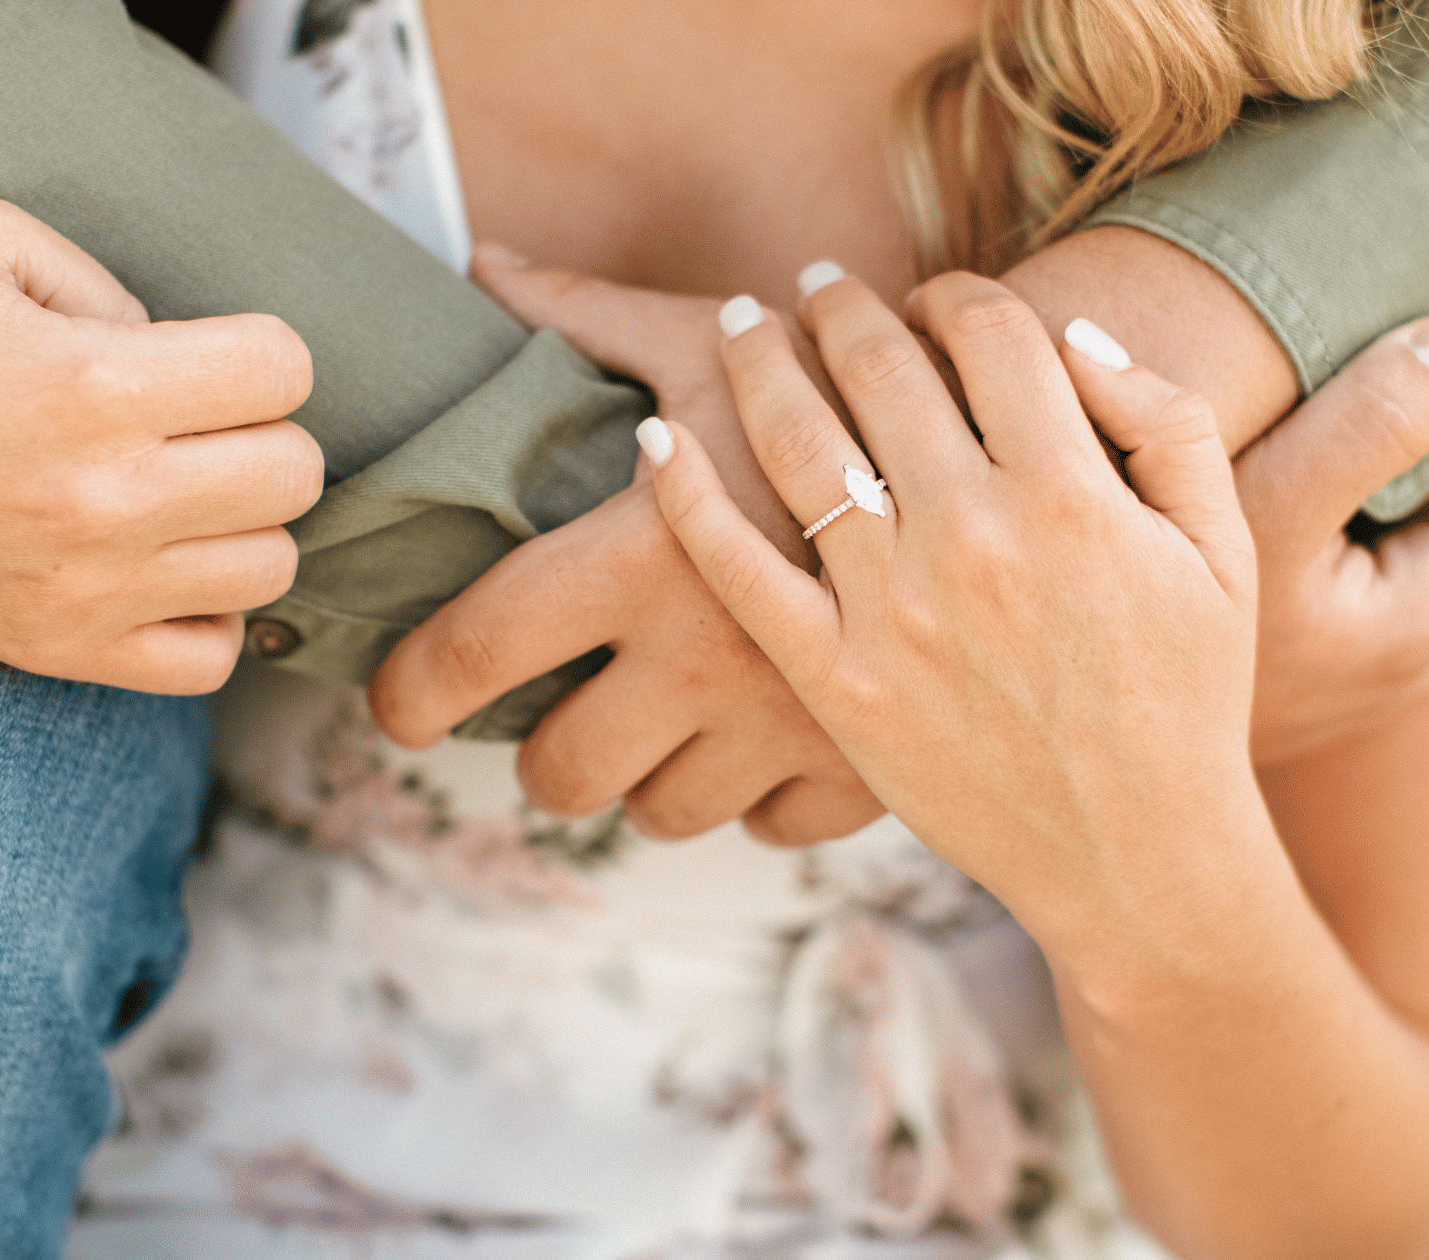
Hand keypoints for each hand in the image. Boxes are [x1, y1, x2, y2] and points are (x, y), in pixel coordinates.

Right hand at [0, 199, 320, 693]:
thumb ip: (117, 285)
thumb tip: (195, 358)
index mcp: (94, 384)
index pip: (285, 370)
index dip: (255, 351)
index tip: (204, 356)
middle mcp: (104, 498)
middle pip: (297, 474)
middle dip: (260, 432)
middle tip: (192, 422)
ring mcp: (85, 590)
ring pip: (272, 568)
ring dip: (240, 523)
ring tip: (177, 492)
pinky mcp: (59, 653)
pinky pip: (212, 659)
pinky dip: (207, 614)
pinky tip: (161, 566)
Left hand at [371, 248, 883, 844]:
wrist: (1030, 444)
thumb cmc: (852, 377)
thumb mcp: (713, 337)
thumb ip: (586, 315)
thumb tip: (480, 266)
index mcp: (647, 557)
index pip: (478, 651)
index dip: (412, 689)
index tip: (399, 700)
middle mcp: (705, 658)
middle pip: (562, 770)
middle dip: (539, 754)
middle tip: (553, 713)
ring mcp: (787, 726)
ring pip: (663, 813)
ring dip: (646, 777)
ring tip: (660, 723)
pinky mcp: (865, 767)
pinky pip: (773, 827)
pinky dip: (756, 794)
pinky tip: (757, 737)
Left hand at [638, 268, 1258, 950]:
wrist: (1138, 853)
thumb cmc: (1186, 698)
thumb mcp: (1220, 546)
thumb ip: (1166, 421)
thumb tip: (1072, 333)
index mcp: (1075, 491)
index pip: (987, 333)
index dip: (953, 293)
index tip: (931, 300)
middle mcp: (975, 536)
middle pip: (882, 368)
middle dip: (842, 306)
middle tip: (814, 284)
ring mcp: (895, 611)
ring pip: (801, 443)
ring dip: (760, 361)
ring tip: (744, 323)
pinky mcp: (836, 682)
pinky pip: (738, 567)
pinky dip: (687, 492)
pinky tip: (659, 438)